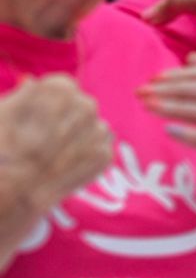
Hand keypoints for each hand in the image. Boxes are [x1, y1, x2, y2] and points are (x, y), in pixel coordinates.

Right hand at [0, 77, 113, 222]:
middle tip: (42, 141)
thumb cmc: (2, 149)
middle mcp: (86, 106)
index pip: (63, 87)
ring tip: (51, 157)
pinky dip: (84, 159)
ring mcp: (97, 132)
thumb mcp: (2, 113)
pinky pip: (99, 150)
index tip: (35, 120)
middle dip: (65, 121)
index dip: (48, 105)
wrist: (10, 195)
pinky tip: (62, 168)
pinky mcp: (103, 156)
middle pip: (80, 107)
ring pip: (92, 128)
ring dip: (77, 139)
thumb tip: (32, 82)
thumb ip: (23, 94)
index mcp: (62, 89)